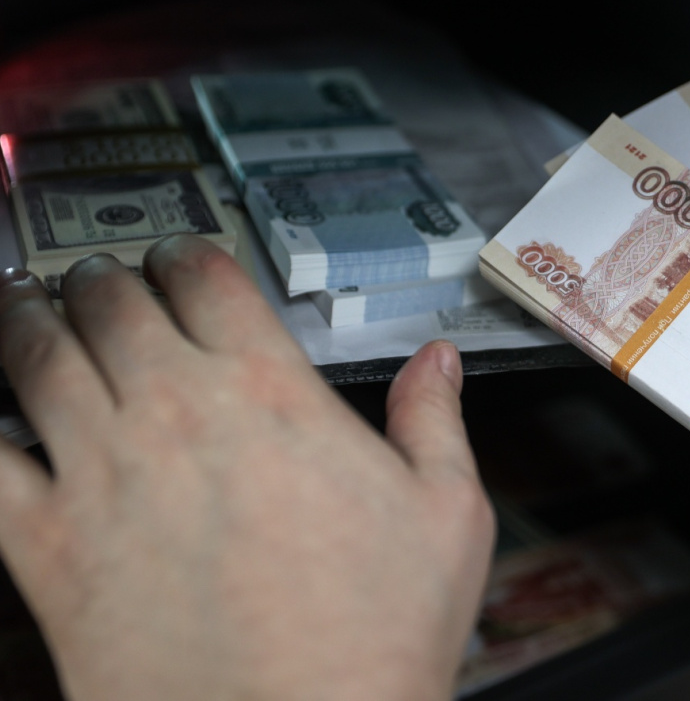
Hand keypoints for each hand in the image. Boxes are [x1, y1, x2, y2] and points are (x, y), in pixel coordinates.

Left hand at [0, 236, 494, 699]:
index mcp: (270, 394)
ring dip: (30, 318)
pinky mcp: (44, 547)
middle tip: (103, 280)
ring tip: (29, 308)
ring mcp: (101, 475)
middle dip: (105, 278)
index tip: (182, 259)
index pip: (207, 279)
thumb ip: (435, 421)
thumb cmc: (376, 635)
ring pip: (37, 355)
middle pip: (113, 301)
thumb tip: (437, 363)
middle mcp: (176, 414)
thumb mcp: (448, 513)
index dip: (188, 254)